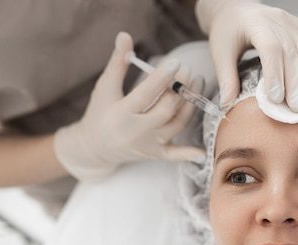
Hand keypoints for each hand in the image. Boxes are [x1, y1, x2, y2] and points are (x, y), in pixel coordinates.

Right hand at [55, 32, 204, 181]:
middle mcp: (135, 132)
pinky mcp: (155, 154)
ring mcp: (148, 145)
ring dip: (191, 105)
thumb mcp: (105, 88)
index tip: (176, 63)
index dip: (162, 79)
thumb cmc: (100, 113)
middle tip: (188, 70)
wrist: (95, 148)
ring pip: (176, 126)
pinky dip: (189, 154)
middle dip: (180, 89)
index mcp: (121, 114)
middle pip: (165, 110)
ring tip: (198, 83)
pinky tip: (203, 151)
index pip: (145, 95)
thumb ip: (117, 63)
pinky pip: (175, 155)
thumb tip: (125, 35)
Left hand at [195, 0, 297, 111]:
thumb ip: (227, 79)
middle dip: (295, 82)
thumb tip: (227, 107)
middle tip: (297, 107)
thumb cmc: (227, 31)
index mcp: (256, 24)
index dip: (275, 73)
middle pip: (291, 52)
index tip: (276, 98)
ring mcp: (290, 22)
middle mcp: (276, 20)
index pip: (270, 48)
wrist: (235, 9)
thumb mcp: (220, 53)